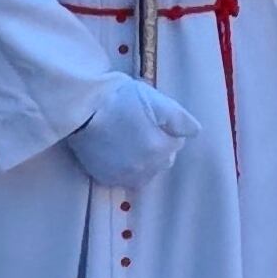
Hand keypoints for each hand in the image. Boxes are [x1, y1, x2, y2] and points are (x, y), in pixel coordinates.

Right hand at [64, 74, 196, 188]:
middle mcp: (145, 169)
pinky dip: (123, 167)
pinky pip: (123, 177)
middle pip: (162, 160)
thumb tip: (194, 133)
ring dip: (142, 160)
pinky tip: (114, 151)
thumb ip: (181, 120)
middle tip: (138, 127)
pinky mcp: (104, 178)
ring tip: (127, 140)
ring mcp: (123, 176)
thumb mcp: (157, 101)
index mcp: (160, 150)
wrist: (81, 107)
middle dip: (156, 146)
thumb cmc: (120, 98)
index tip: (152, 118)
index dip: (166, 129)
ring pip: (144, 172)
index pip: (177, 144)